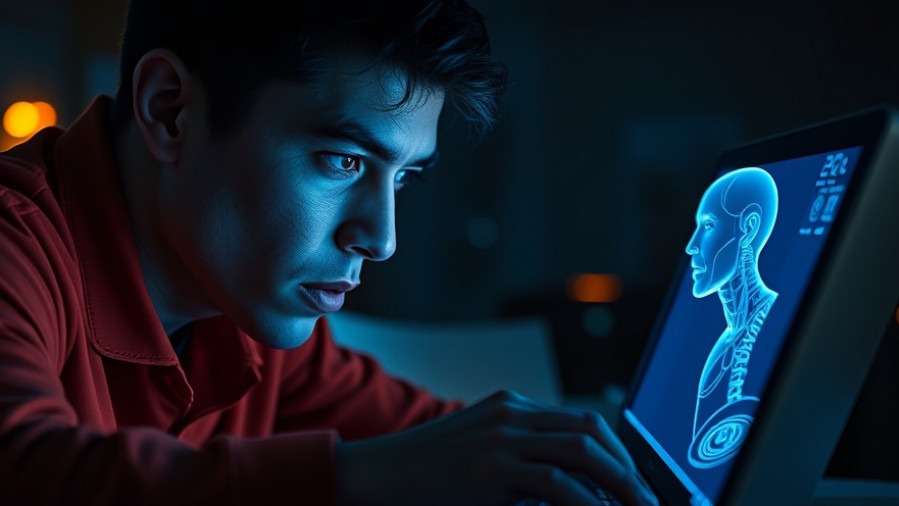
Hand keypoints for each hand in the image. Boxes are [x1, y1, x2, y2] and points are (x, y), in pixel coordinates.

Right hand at [335, 390, 658, 505]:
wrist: (374, 473)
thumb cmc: (424, 472)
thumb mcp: (477, 453)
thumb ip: (518, 458)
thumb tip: (567, 487)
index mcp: (511, 407)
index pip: (581, 421)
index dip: (618, 451)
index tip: (637, 482)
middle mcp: (511, 414)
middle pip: (590, 430)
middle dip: (629, 466)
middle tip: (647, 500)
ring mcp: (501, 437)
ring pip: (581, 451)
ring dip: (620, 483)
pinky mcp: (489, 467)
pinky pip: (555, 482)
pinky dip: (587, 501)